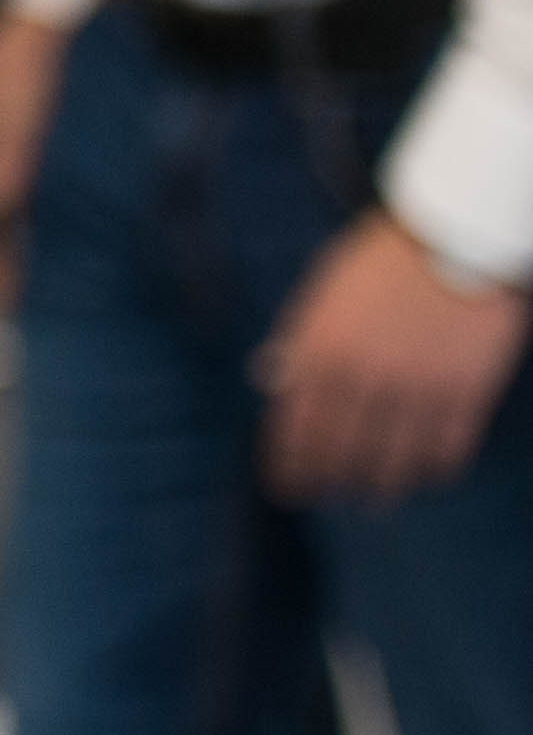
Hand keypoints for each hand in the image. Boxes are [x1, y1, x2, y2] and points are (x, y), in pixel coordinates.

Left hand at [257, 213, 528, 505]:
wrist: (453, 234)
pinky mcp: (467, 391)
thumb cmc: (379, 262)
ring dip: (380, 487)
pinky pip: (446, 449)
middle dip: (328, 482)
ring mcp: (417, 386)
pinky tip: (425, 476)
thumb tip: (267, 381)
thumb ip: (297, 339)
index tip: (285, 488)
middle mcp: (364, 375)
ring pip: (393, 460)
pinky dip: (433, 470)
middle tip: (326, 498)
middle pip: (340, 450)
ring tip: (373, 500)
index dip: (288, 463)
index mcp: (320, 348)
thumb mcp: (322, 292)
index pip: (294, 424)